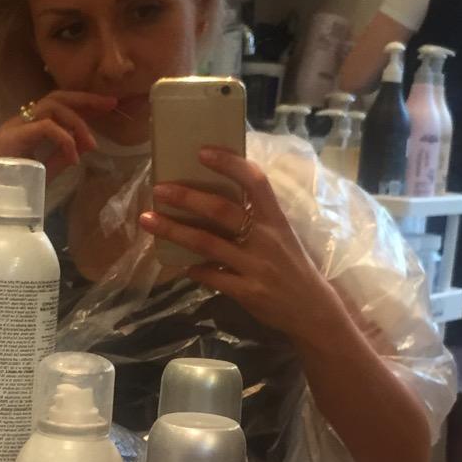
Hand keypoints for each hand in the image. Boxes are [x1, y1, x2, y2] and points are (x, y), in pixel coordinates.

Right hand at [0, 91, 119, 181]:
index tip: (108, 106)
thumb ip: (60, 158)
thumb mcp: (42, 173)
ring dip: (77, 123)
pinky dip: (64, 139)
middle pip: (57, 96)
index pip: (58, 105)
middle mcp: (20, 121)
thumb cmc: (4, 193)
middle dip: (86, 100)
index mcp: (27, 127)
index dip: (84, 103)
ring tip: (91, 144)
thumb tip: (84, 146)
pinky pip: (45, 127)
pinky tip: (74, 157)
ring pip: (52, 107)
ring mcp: (14, 127)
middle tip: (111, 105)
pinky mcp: (11, 137)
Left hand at [138, 146, 335, 341]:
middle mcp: (266, 238)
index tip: (202, 151)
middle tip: (159, 189)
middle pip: (222, 210)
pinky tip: (180, 265)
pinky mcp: (247, 292)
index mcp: (276, 219)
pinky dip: (194, 269)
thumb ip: (255, 219)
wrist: (313, 310)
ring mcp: (256, 266)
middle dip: (187, 197)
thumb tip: (211, 201)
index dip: (229, 163)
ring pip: (207, 243)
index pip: (255, 181)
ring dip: (174, 230)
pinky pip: (212, 277)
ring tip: (148, 220)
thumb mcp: (282, 236)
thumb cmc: (292, 267)